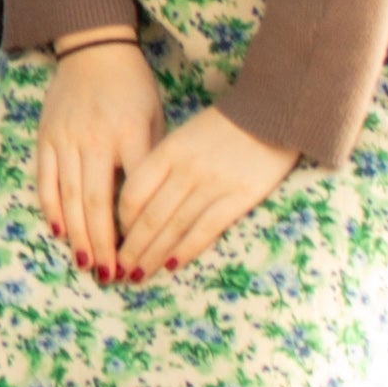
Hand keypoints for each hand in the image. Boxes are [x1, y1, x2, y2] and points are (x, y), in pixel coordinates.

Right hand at [34, 40, 163, 278]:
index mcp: (130, 134)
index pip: (134, 192)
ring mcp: (66, 139)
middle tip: (111, 276)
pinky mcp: (46, 137)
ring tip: (87, 264)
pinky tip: (59, 232)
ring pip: (69, 197)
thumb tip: (152, 209)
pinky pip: (45, 180)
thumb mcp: (156, 119)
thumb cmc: (134, 88)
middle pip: (96, 202)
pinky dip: (51, 208)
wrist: (93, 50)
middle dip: (103, 243)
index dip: (137, 229)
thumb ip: (152, 161)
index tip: (142, 257)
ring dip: (78, 235)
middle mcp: (95, 139)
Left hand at [112, 106, 298, 278]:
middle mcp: (184, 170)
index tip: (114, 237)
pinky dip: (185, 250)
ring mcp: (212, 184)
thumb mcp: (185, 136)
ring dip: (152, 254)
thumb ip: (164, 164)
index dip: (121, 220)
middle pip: (150, 216)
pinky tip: (171, 265)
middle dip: (131, 247)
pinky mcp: (239, 197)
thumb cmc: (225, 126)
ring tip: (138, 275)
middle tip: (119, 269)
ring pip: (173, 227)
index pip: (133, 192)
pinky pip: (205, 229)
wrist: (272, 112)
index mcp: (167, 151)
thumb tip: (143, 199)